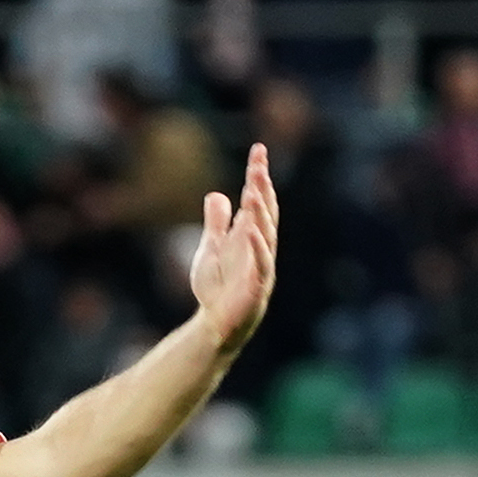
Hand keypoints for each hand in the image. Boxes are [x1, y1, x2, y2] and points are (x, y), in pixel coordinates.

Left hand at [189, 140, 280, 345]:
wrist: (215, 325)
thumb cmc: (216, 289)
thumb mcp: (211, 248)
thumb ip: (217, 223)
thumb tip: (216, 194)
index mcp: (250, 236)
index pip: (258, 200)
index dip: (258, 176)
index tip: (258, 150)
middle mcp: (260, 248)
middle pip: (265, 212)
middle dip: (262, 187)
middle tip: (258, 163)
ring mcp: (261, 267)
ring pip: (266, 234)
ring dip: (261, 212)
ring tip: (254, 188)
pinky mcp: (257, 288)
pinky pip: (261, 265)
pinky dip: (258, 247)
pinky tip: (252, 230)